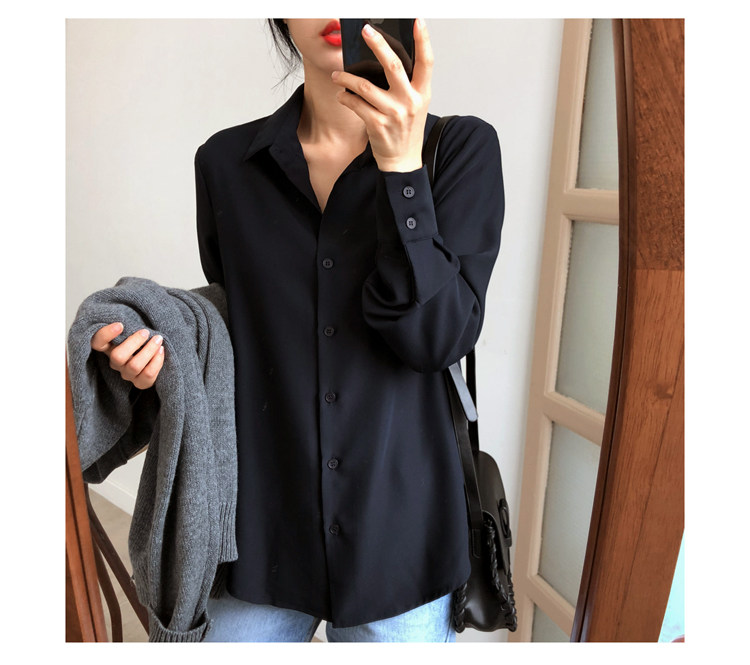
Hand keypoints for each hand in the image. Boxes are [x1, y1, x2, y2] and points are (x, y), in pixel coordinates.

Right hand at [90, 322, 164, 389]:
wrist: (155, 356)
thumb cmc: (141, 339)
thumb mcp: (132, 331)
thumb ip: (129, 327)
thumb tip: (132, 322)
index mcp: (108, 348)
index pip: (97, 342)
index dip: (106, 335)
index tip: (120, 325)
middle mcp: (115, 363)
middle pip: (118, 357)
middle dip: (134, 342)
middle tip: (146, 332)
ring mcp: (127, 374)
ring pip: (135, 366)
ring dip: (149, 350)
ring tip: (158, 339)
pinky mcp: (140, 383)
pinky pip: (148, 375)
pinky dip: (157, 361)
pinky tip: (161, 350)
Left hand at [332, 19, 432, 172]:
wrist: (402, 161)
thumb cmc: (406, 129)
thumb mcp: (415, 104)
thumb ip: (407, 83)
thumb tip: (384, 57)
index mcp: (422, 93)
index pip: (427, 61)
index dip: (424, 39)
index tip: (418, 20)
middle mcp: (410, 101)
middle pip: (393, 65)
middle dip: (378, 44)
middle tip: (365, 30)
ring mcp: (393, 113)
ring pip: (365, 86)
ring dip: (347, 78)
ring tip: (337, 75)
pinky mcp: (377, 124)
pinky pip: (356, 104)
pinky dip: (345, 97)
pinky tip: (342, 94)